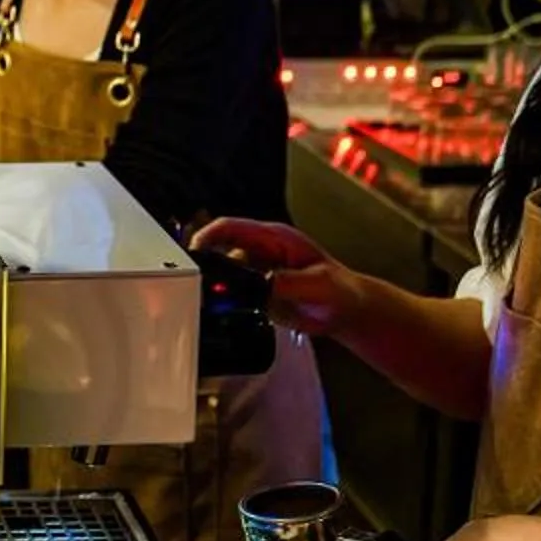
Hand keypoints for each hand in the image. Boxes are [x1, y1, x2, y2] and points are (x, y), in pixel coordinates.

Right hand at [191, 218, 364, 335]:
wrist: (348, 312)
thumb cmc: (340, 291)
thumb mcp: (317, 284)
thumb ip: (286, 282)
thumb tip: (259, 283)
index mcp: (274, 238)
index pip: (231, 228)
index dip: (208, 236)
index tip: (193, 251)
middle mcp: (260, 252)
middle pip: (219, 249)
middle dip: (204, 264)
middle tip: (195, 283)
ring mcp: (256, 272)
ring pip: (221, 274)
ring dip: (213, 286)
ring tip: (208, 302)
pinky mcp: (255, 292)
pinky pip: (230, 294)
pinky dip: (223, 303)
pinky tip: (223, 313)